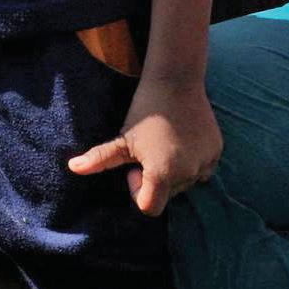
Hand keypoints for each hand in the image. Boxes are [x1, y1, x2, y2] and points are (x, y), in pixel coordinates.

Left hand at [71, 74, 221, 214]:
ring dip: (174, 171)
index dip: (139, 191)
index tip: (136, 166)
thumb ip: (99, 158)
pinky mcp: (217, 151)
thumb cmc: (144, 111)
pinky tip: (182, 140)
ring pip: (185, 183)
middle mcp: (188, 173)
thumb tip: (71, 168)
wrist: (176, 81)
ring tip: (166, 143)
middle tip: (150, 151)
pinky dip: (191, 162)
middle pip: (167, 195)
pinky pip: (202, 170)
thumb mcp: (122, 138)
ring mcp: (206, 163)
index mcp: (163, 174)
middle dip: (156, 180)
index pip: (150, 208)